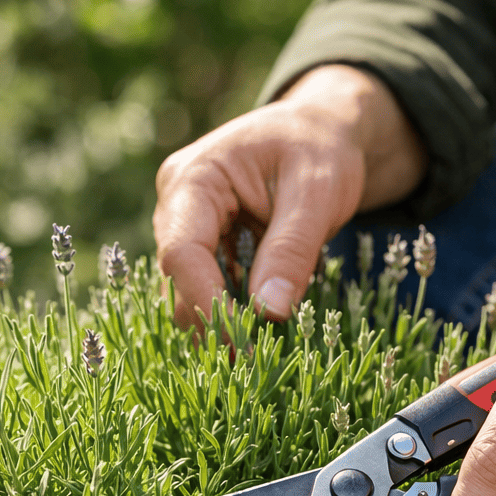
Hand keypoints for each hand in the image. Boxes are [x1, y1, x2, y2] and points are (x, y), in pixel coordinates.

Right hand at [153, 64, 425, 327]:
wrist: (321, 131)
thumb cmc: (320, 147)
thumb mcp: (317, 190)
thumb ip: (292, 248)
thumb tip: (271, 313)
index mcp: (193, 179)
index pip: (182, 253)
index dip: (208, 304)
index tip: (244, 344)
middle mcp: (175, 204)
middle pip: (178, 280)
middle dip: (214, 323)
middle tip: (258, 364)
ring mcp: (184, 227)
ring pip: (188, 292)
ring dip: (222, 324)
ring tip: (263, 354)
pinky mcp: (202, 247)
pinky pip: (208, 289)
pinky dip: (232, 313)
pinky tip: (262, 331)